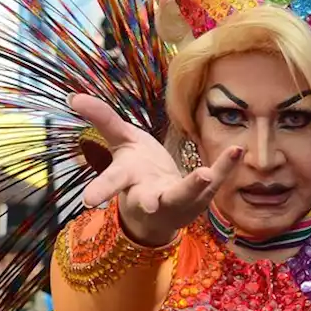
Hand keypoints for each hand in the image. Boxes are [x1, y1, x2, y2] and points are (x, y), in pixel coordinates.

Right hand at [71, 94, 242, 245]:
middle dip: (148, 202)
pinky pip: (217, 181)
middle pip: (148, 199)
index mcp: (128, 180)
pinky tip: (237, 150)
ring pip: (185, 194)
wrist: (161, 213)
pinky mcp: (202, 197)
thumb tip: (73, 97)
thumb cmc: (137, 173)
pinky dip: (226, 165)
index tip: (89, 201)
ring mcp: (178, 199)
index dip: (100, 191)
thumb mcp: (121, 144)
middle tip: (149, 205)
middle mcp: (151, 194)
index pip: (111, 184)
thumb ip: (102, 120)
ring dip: (194, 186)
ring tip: (206, 175)